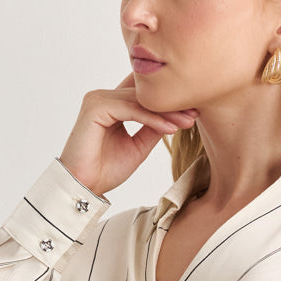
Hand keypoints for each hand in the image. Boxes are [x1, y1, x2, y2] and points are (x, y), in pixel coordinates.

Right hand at [58, 77, 198, 197]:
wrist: (84, 187)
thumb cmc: (104, 170)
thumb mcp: (138, 147)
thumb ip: (152, 129)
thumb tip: (174, 117)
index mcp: (112, 104)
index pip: (143, 93)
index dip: (167, 99)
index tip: (193, 110)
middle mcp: (104, 97)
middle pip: (144, 94)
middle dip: (171, 104)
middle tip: (196, 112)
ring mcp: (98, 99)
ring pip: (139, 101)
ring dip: (165, 112)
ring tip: (188, 121)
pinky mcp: (95, 107)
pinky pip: (130, 109)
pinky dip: (151, 118)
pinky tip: (169, 128)